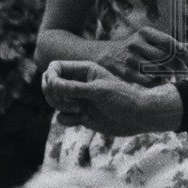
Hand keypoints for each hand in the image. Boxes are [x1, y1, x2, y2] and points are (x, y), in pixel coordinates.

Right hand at [42, 60, 182, 135]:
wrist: (137, 117)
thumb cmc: (123, 98)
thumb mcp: (99, 91)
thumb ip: (74, 88)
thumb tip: (51, 84)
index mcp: (84, 70)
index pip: (55, 67)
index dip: (50, 77)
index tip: (55, 87)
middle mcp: (79, 83)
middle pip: (50, 85)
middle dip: (54, 94)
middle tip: (68, 101)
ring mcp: (79, 99)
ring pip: (54, 101)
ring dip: (61, 106)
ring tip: (79, 110)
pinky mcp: (80, 115)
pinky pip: (62, 117)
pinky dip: (67, 119)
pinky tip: (82, 120)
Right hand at [98, 27, 187, 85]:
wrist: (105, 55)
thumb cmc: (135, 48)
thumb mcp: (149, 40)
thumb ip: (170, 45)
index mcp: (145, 33)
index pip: (167, 41)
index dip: (181, 50)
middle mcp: (136, 43)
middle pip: (164, 56)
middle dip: (178, 65)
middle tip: (185, 71)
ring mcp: (130, 58)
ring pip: (157, 69)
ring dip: (169, 74)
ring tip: (174, 77)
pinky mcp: (125, 72)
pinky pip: (148, 80)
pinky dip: (158, 82)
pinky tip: (162, 81)